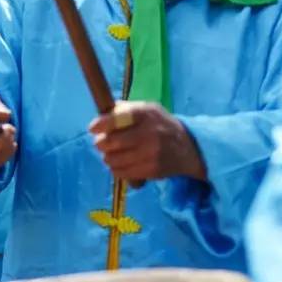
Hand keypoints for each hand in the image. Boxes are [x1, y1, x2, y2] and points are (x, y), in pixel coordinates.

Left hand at [89, 101, 206, 182]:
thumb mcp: (148, 109)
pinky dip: (116, 169)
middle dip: (101, 142)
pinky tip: (121, 163)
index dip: (102, 123)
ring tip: (112, 153)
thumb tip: (102, 112)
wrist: (188, 147)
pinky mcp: (150, 171)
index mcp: (146, 114)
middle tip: (102, 142)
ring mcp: (150, 154)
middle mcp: (148, 133)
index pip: (118, 118)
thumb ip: (125, 109)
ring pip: (113, 159)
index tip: (93, 128)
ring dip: (108, 157)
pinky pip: (121, 173)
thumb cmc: (161, 125)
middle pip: (111, 141)